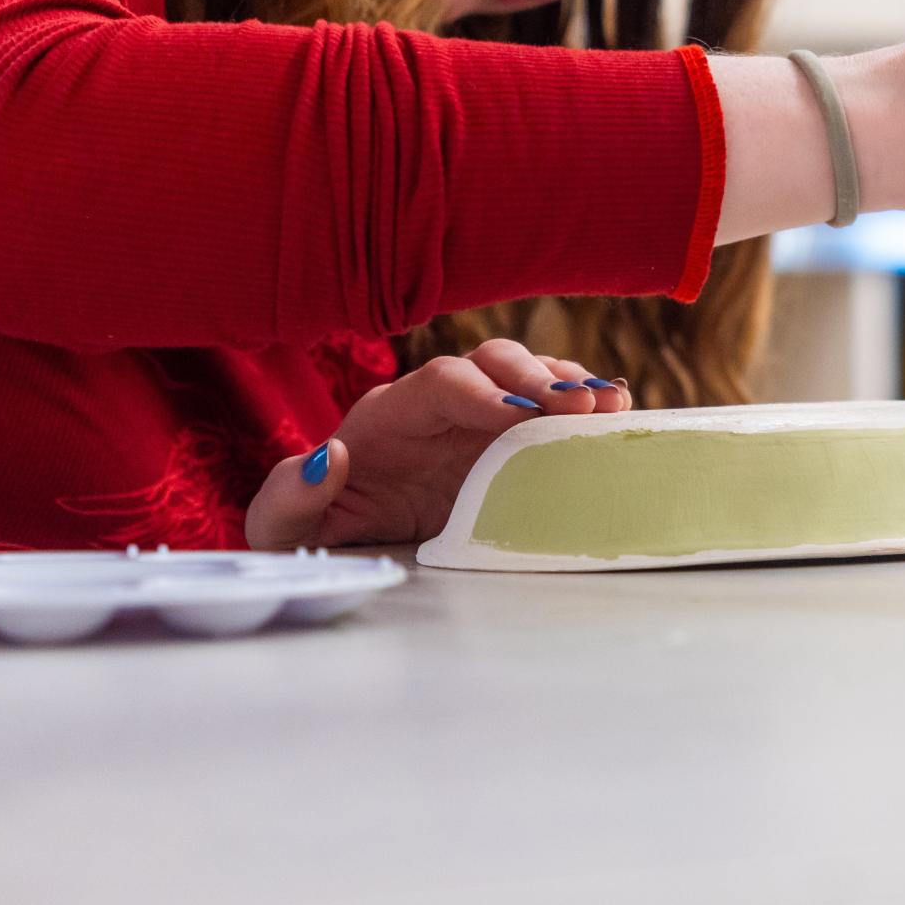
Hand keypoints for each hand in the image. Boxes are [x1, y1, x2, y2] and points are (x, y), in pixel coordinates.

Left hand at [245, 339, 631, 549]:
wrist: (342, 539)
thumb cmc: (316, 530)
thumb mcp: (288, 530)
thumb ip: (288, 500)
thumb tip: (327, 457)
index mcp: (389, 414)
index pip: (440, 381)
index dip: (483, 391)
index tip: (519, 415)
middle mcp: (439, 403)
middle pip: (493, 364)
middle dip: (538, 380)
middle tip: (580, 408)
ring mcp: (478, 417)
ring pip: (528, 376)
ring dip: (570, 386)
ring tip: (612, 406)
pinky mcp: (508, 438)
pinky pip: (550, 408)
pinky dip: (584, 406)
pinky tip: (617, 415)